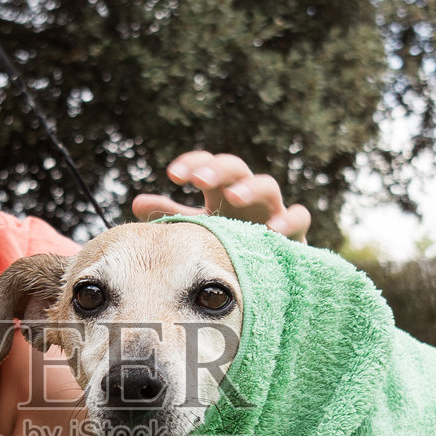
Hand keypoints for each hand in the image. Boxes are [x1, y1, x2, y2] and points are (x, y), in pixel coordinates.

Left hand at [131, 151, 310, 242]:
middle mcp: (248, 195)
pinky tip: (274, 229)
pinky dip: (290, 221)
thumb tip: (136, 203)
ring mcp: (273, 210)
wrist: (265, 272)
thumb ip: (173, 216)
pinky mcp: (295, 232)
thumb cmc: (228, 245)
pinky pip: (299, 219)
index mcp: (223, 191)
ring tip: (234, 197)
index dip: (194, 164)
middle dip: (218, 171)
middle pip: (236, 169)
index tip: (173, 174)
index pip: (208, 166)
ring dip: (251, 189)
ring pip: (268, 187)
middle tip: (199, 180)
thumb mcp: (200, 229)